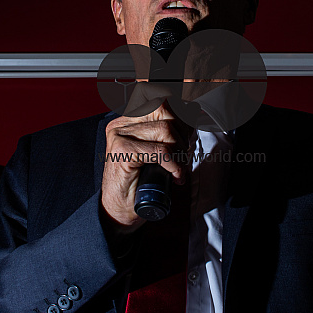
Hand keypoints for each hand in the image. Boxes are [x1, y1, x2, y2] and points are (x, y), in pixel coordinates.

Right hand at [101, 95, 189, 234]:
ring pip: (167, 130)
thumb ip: (171, 130)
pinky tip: (175, 176)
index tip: (188, 134)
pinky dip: (175, 165)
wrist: (118, 213)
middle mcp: (121, 124)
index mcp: (128, 120)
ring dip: (180, 152)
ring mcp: (120, 137)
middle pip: (166, 109)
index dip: (181, 113)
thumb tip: (194, 109)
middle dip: (183, 133)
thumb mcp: (157, 151)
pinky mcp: (123, 153)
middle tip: (183, 156)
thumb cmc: (140, 185)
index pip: (161, 100)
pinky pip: (162, 151)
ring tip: (178, 168)